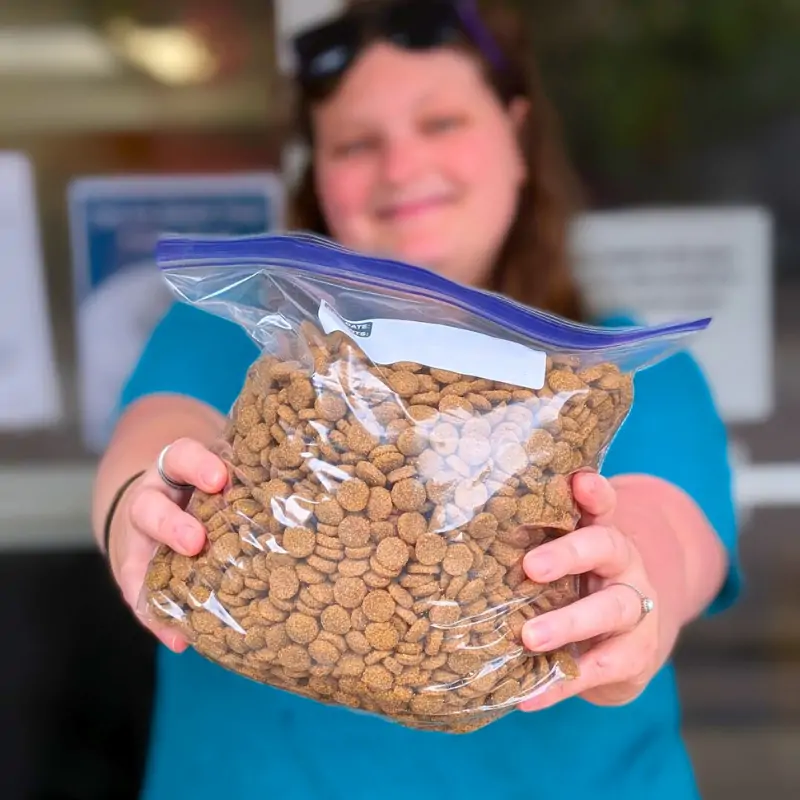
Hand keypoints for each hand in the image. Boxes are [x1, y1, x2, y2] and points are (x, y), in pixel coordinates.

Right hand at [107, 438, 227, 652]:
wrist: (153, 502)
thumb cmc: (203, 489)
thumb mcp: (215, 476)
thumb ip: (246, 484)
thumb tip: (305, 508)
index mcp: (178, 470)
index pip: (182, 456)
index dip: (197, 465)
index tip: (219, 478)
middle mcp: (154, 499)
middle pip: (150, 504)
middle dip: (171, 524)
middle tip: (197, 541)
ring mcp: (142, 533)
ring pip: (136, 554)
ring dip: (158, 579)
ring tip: (185, 601)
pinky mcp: (134, 567)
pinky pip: (139, 594)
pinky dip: (156, 618)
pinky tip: (178, 639)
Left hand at [517, 472, 675, 709]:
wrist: (629, 642)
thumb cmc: (576, 589)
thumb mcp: (562, 563)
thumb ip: (529, 544)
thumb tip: (455, 531)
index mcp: (600, 534)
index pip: (602, 505)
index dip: (594, 492)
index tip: (579, 480)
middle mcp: (623, 565)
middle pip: (606, 546)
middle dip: (570, 554)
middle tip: (530, 566)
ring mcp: (635, 609)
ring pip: (611, 608)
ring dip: (568, 623)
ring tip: (528, 638)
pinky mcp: (635, 655)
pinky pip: (601, 669)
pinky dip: (563, 684)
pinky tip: (528, 696)